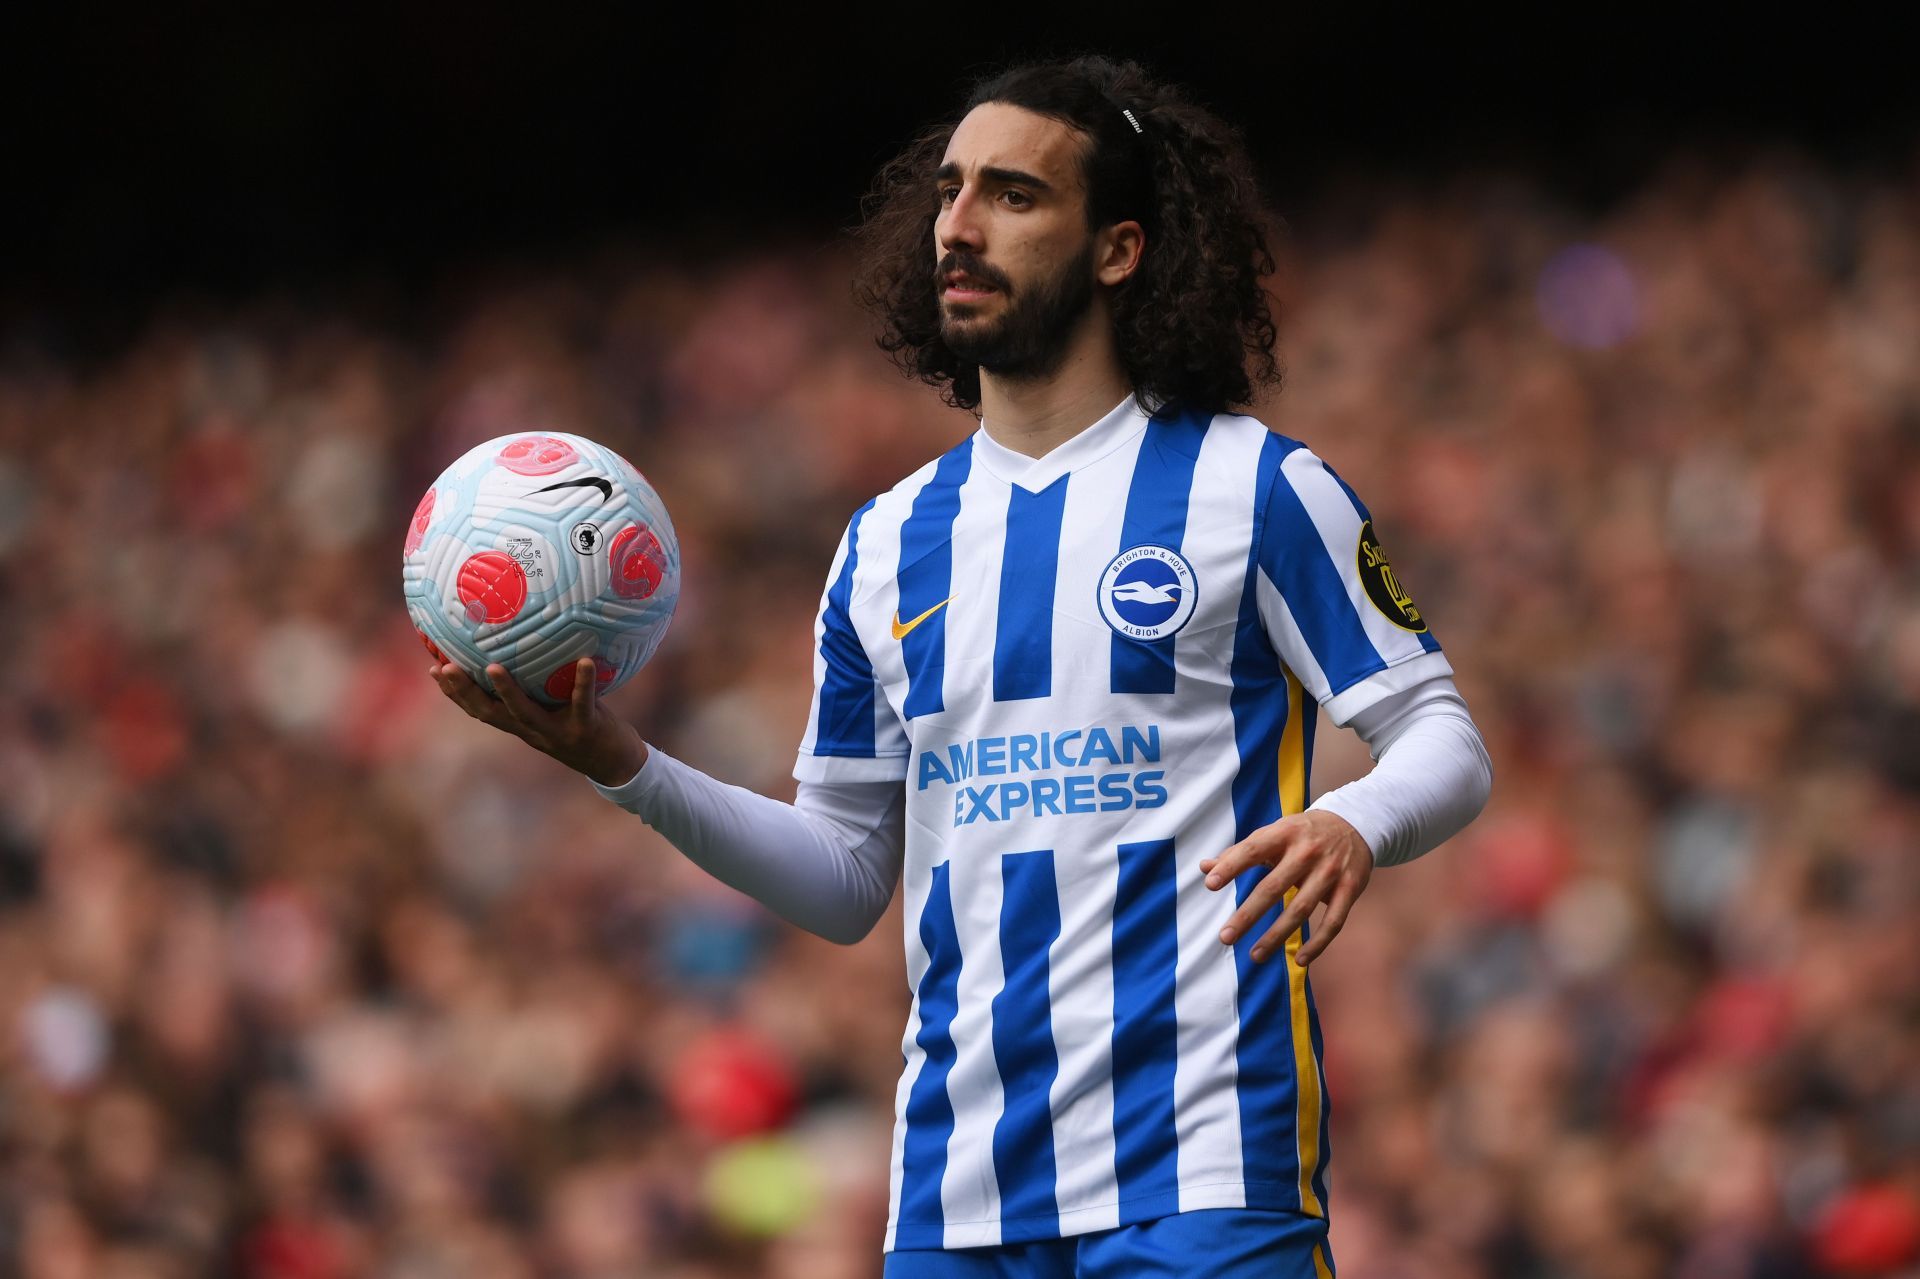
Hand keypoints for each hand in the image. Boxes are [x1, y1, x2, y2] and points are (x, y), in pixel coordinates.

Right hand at [429, 658, 647, 785]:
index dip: (455, 693)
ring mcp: (557, 733)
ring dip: (507, 691)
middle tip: (445, 666)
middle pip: (490, 713)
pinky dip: (584, 682)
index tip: (434, 668)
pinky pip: (583, 702)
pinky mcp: (585, 729)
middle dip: (465, 691)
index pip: (480, 710)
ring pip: (525, 713)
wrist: (617, 764)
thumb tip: (529, 646)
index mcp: (522, 725)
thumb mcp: (556, 709)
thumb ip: (540, 687)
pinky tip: (585, 660)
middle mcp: (533, 732)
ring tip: (493, 666)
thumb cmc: (585, 727)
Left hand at [1199, 809, 1372, 966]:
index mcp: (1284, 833)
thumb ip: (1239, 852)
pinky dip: (1318, 944)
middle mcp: (1307, 851)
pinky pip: (1334, 922)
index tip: (1210, 885)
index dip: (1231, 866)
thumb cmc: (1302, 833)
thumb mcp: (1274, 833)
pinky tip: (1300, 960)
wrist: (1355, 823)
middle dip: (1248, 914)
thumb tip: (1204, 868)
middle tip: (1226, 937)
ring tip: (1254, 955)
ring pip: (1302, 909)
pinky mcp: (1350, 888)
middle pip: (1274, 886)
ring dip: (1277, 936)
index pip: (1253, 849)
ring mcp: (1330, 871)